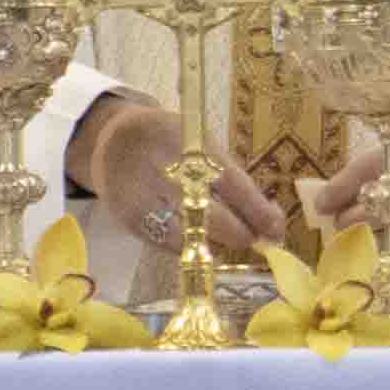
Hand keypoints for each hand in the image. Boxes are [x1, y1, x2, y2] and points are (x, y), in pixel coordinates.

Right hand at [77, 93, 284, 262]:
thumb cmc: (171, 144)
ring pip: (192, 237)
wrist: (113, 144)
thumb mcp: (201, 144)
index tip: (276, 230)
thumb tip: (269, 220)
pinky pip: (172, 246)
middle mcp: (163, 171)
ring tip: (231, 238)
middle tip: (256, 239)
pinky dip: (192, 246)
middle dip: (241, 233)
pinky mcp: (130, 221)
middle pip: (213, 217)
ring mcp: (143, 198)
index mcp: (189, 143)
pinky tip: (201, 239)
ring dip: (219, 243)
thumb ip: (232, 177)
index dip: (258, 212)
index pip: (232, 184)